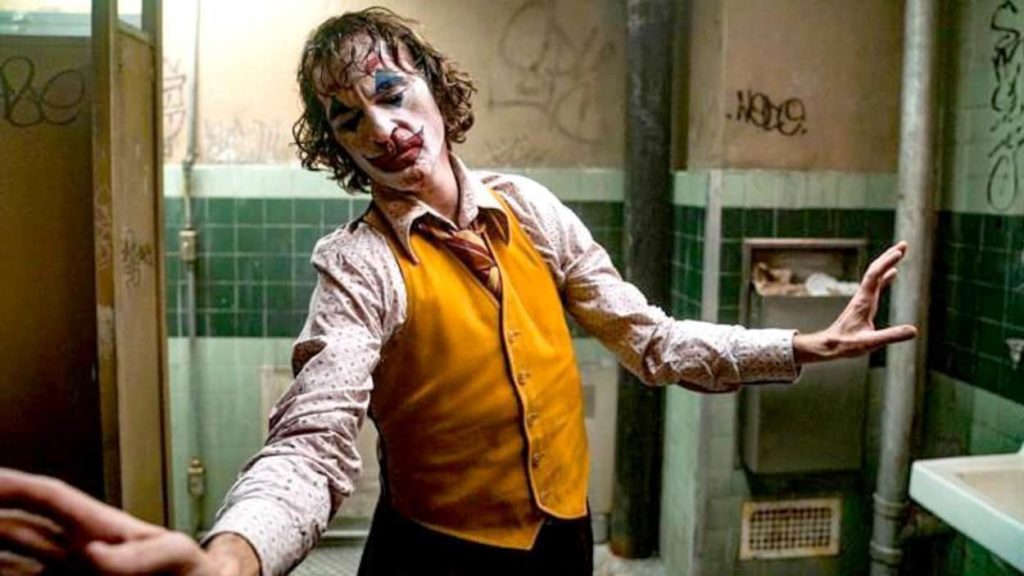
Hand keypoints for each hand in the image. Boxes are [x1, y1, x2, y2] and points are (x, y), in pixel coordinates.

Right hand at [0, 468, 252, 574]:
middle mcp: (73, 549)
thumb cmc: (191, 572)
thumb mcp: (175, 557)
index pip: (49, 498)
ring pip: (12, 563)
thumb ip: (138, 558)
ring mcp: (66, 575)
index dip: (14, 487)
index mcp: (99, 527)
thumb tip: (91, 555)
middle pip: (16, 529)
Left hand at [793, 241, 917, 363]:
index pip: (874, 276)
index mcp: (863, 301)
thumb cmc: (846, 344)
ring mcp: (863, 299)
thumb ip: (891, 336)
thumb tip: (914, 330)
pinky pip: (876, 285)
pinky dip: (885, 277)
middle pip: (875, 270)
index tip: (899, 252)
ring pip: (875, 276)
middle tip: (904, 244)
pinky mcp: (864, 304)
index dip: (886, 263)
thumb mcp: (870, 343)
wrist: (829, 345)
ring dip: (887, 263)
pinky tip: (893, 273)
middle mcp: (862, 296)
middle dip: (889, 256)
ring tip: (900, 252)